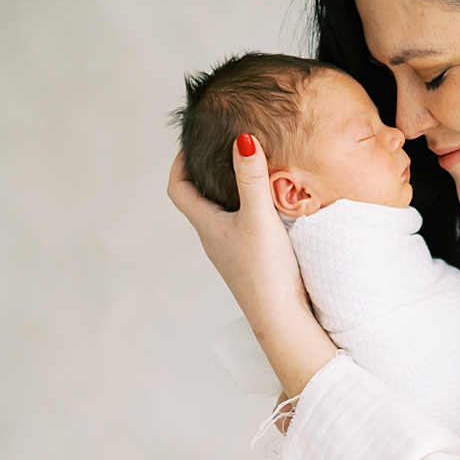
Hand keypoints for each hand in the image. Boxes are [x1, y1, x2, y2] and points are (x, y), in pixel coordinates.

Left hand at [168, 136, 336, 397]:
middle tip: (221, 150)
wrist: (282, 320)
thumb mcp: (259, 217)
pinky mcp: (250, 264)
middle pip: (197, 201)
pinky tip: (268, 209)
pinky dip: (246, 211)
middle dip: (204, 173)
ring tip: (246, 172)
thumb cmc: (266, 271)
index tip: (190, 143)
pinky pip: (240, 230)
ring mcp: (231, 254)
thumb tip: (242, 138)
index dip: (177, 163)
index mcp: (206, 226)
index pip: (177, 189)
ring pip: (220, 216)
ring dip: (227, 193)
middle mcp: (213, 240)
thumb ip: (252, 178)